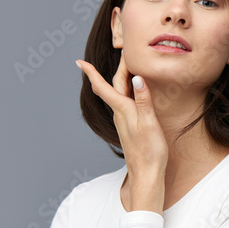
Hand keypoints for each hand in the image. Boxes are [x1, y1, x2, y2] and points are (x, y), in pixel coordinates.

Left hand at [75, 53, 167, 211]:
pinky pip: (126, 101)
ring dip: (121, 78)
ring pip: (118, 93)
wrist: (146, 173)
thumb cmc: (149, 151)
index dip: (91, 73)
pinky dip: (128, 90)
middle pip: (113, 86)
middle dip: (116, 69)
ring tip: (129, 66)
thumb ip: (143, 100)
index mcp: (123, 110)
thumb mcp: (149, 123)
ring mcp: (124, 119)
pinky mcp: (130, 124)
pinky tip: (135, 90)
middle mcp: (120, 113)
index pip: (103, 87)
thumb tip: (137, 78)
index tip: (79, 62)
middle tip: (123, 54)